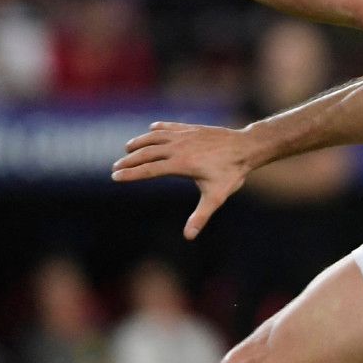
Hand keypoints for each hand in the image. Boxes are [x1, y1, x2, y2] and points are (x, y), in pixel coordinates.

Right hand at [110, 122, 254, 238]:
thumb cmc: (231, 173)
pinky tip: (152, 129)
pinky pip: (170, 127)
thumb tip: (189, 236)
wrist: (246, 147)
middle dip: (129, 160)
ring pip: (155, 137)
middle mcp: (178, 147)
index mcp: (180, 164)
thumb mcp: (216, 197)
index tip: (115, 176)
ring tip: (128, 148)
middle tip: (116, 166)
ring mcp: (184, 135)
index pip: (148, 170)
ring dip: (139, 142)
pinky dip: (158, 128)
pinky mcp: (191, 128)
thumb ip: (200, 216)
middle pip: (147, 152)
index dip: (130, 173)